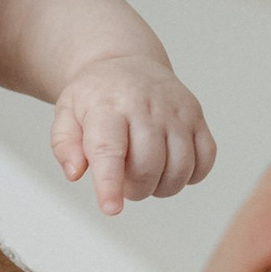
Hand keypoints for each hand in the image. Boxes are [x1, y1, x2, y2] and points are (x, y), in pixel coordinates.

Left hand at [53, 53, 215, 213]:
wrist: (129, 63)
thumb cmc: (97, 95)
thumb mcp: (67, 113)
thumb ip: (65, 145)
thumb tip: (75, 173)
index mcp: (108, 106)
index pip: (109, 150)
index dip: (110, 184)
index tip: (111, 208)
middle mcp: (146, 106)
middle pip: (148, 167)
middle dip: (135, 189)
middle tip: (124, 180)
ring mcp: (176, 111)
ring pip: (180, 168)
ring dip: (162, 187)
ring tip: (146, 174)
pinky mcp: (197, 117)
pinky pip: (205, 159)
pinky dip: (190, 176)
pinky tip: (170, 167)